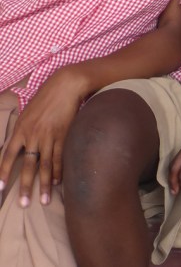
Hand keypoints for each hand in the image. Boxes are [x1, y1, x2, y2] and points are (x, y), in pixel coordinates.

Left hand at [0, 70, 86, 206]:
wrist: (65, 86)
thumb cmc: (46, 98)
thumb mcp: (28, 113)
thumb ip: (23, 130)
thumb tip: (20, 145)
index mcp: (21, 130)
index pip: (8, 155)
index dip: (3, 172)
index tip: (0, 188)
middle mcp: (33, 135)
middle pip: (28, 165)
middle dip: (25, 186)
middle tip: (24, 204)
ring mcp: (49, 136)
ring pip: (45, 165)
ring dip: (44, 184)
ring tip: (45, 200)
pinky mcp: (64, 134)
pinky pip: (60, 156)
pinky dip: (59, 170)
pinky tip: (57, 182)